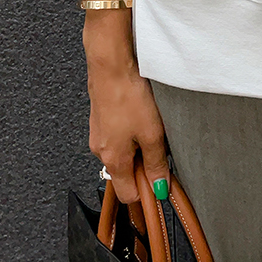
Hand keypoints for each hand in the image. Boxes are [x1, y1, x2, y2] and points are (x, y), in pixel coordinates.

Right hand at [85, 28, 169, 206]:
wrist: (110, 66)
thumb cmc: (127, 96)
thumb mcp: (152, 134)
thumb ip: (156, 163)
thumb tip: (160, 188)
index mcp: (113, 160)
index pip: (128, 195)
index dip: (147, 193)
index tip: (162, 185)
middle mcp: (100, 151)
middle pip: (126, 174)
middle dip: (144, 167)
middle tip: (161, 148)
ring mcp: (98, 135)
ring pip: (123, 154)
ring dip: (139, 148)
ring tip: (151, 126)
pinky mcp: (101, 120)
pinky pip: (117, 137)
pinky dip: (130, 133)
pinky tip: (140, 116)